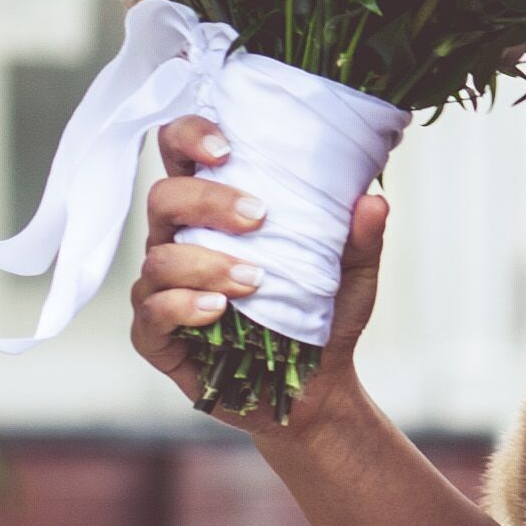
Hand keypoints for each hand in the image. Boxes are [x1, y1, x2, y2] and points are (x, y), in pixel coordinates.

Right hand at [130, 113, 388, 435]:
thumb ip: (359, 237)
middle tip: (259, 216)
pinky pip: (151, 313)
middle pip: (164, 196)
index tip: (226, 146)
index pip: (182, 153)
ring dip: (206, 262)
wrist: (313, 389)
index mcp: (213, 211)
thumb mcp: (352, 274)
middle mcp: (179, 240)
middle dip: (208, 200)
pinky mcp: (156, 336)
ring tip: (255, 279)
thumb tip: (374, 198)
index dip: (191, 136)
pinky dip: (183, 306)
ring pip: (158, 257)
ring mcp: (161, 288)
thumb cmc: (322, 316)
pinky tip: (218, 310)